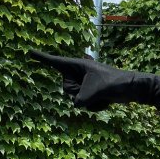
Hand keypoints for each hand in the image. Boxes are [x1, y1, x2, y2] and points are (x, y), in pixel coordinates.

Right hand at [28, 50, 159, 119]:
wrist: (132, 89)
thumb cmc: (114, 83)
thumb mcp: (94, 92)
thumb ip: (80, 100)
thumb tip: (76, 105)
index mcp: (78, 64)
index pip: (55, 62)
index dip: (41, 58)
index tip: (28, 52)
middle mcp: (78, 74)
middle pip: (66, 89)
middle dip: (80, 93)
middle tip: (96, 88)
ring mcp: (84, 85)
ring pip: (75, 100)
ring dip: (90, 102)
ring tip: (103, 94)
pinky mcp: (90, 94)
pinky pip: (84, 106)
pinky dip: (95, 107)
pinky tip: (105, 101)